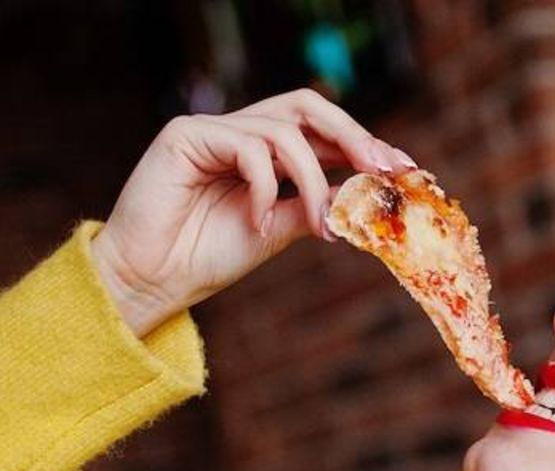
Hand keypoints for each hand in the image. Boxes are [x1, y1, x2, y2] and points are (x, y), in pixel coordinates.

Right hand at [88, 88, 416, 334]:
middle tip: (381, 170)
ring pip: (283, 131)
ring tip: (318, 225)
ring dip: (312, 180)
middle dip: (352, 135)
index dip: (363, 144)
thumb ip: (312, 206)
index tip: (403, 170)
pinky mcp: (185, 135)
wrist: (152, 280)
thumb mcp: (276, 231)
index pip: (321, 130)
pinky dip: (265, 187)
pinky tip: (258, 223)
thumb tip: (359, 193)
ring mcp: (212, 130)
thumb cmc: (205, 257)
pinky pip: (247, 147)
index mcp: (263, 152)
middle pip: (306, 106)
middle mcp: (239, 132)